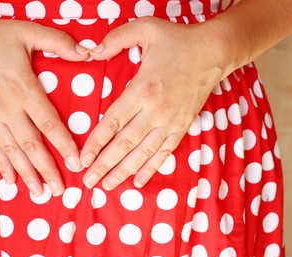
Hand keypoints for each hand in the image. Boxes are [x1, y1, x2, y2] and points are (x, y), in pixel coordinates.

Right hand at [0, 14, 88, 195]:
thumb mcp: (29, 31)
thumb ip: (58, 42)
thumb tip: (86, 52)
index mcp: (24, 89)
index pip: (49, 123)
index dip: (64, 145)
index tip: (76, 164)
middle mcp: (8, 108)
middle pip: (31, 145)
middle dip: (47, 170)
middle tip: (59, 191)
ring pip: (11, 151)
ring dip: (26, 174)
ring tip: (38, 193)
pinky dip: (1, 165)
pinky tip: (9, 181)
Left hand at [81, 17, 228, 189]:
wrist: (213, 52)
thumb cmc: (177, 40)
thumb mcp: (145, 29)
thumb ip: (115, 39)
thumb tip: (91, 52)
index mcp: (142, 89)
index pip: (112, 122)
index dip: (96, 143)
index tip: (82, 159)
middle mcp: (155, 110)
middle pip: (124, 143)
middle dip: (104, 164)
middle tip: (88, 181)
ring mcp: (170, 121)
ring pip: (143, 153)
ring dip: (123, 171)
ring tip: (107, 187)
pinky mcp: (181, 126)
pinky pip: (164, 152)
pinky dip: (151, 168)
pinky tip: (138, 182)